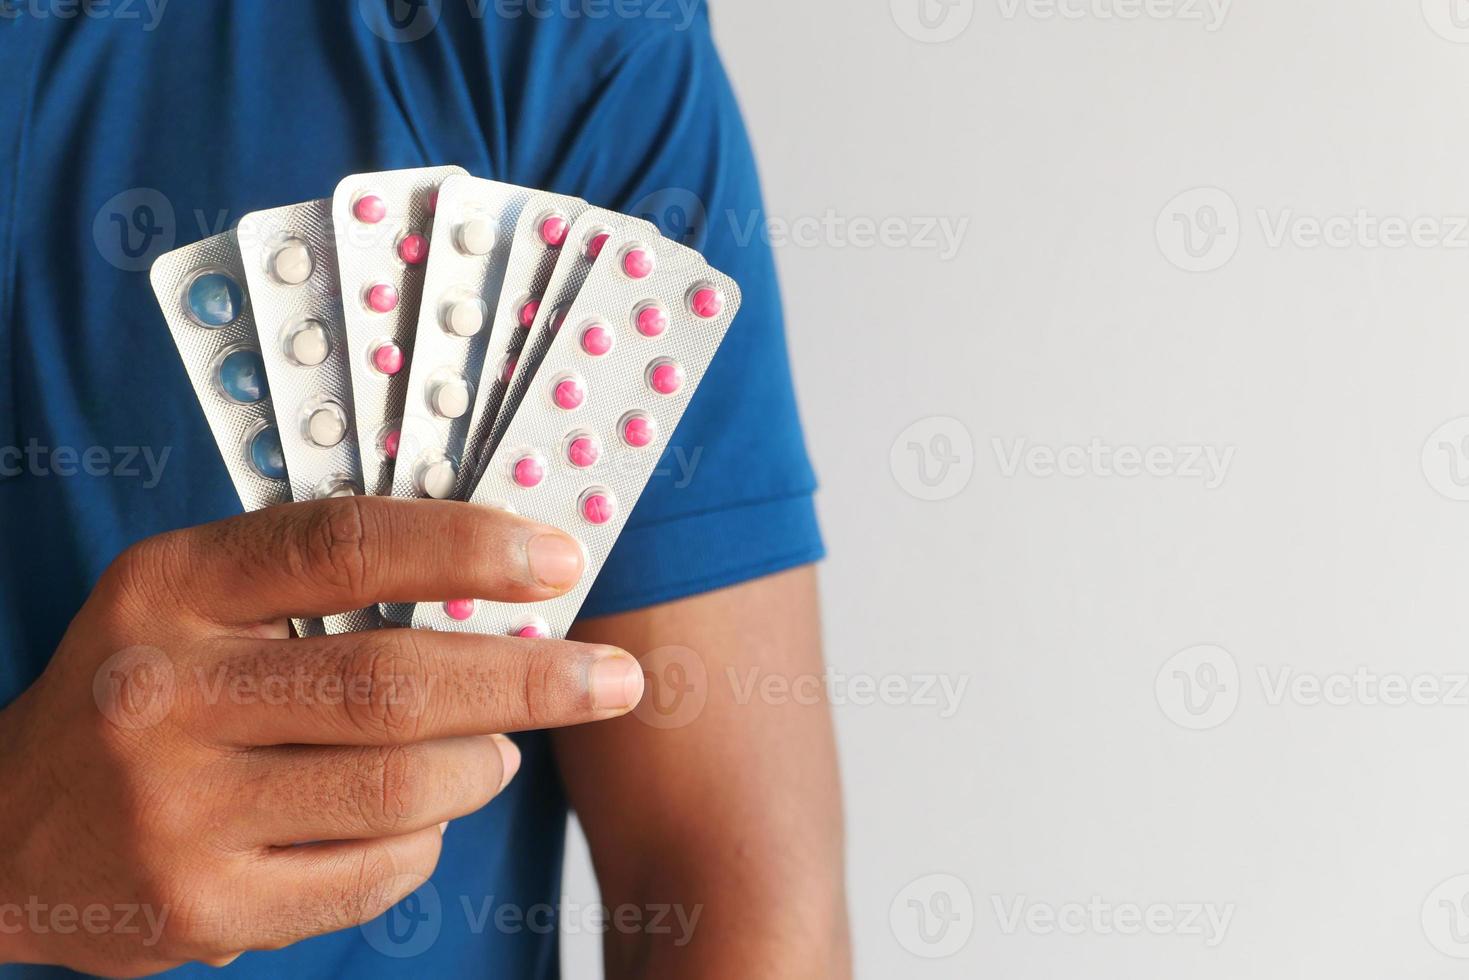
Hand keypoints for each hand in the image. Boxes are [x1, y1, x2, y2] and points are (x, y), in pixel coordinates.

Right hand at [0, 497, 643, 975]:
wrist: (12, 832)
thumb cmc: (145, 689)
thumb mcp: (194, 600)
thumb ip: (319, 578)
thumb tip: (496, 577)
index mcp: (171, 588)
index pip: (344, 547)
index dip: (468, 548)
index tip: (560, 560)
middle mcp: (164, 694)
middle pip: (394, 683)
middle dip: (531, 679)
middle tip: (613, 678)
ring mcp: (179, 811)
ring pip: (404, 787)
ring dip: (482, 765)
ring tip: (494, 750)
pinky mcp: (204, 906)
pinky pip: (378, 871)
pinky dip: (426, 839)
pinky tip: (419, 817)